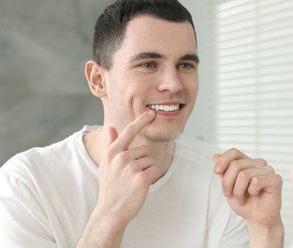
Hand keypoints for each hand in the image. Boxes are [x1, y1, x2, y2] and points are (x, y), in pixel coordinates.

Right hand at [95, 110, 159, 226]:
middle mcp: (121, 157)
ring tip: (133, 182)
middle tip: (130, 176)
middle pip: (144, 150)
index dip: (141, 121)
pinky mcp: (142, 177)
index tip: (151, 113)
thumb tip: (110, 127)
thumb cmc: (110, 187)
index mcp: (112, 152)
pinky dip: (151, 178)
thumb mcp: (105, 164)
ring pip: (150, 160)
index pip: (129, 131)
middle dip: (142, 162)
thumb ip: (110, 145)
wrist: (111, 211)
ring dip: (146, 170)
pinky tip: (140, 186)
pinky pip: (155, 170)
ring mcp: (131, 167)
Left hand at [214, 149, 282, 228]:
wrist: (257, 219)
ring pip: (244, 175)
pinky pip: (257, 181)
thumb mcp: (227, 186)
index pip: (234, 152)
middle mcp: (258, 163)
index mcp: (247, 162)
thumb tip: (216, 156)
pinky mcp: (276, 179)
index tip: (216, 172)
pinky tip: (255, 195)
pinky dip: (251, 191)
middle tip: (230, 194)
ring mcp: (268, 170)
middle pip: (236, 165)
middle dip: (227, 183)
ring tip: (242, 198)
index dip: (223, 160)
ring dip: (238, 191)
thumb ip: (223, 171)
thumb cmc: (244, 202)